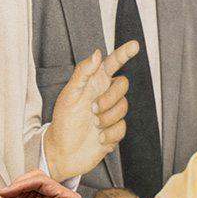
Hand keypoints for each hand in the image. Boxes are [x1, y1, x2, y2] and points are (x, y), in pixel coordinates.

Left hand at [44, 42, 135, 180]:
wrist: (62, 152)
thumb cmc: (63, 121)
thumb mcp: (69, 95)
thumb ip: (83, 73)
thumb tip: (97, 54)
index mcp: (94, 83)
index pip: (112, 63)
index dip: (124, 53)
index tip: (134, 45)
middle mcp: (105, 95)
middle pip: (122, 85)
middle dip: (110, 98)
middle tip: (92, 109)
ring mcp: (111, 113)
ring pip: (124, 108)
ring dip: (107, 118)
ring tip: (93, 125)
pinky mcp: (115, 130)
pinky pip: (122, 128)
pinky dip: (110, 133)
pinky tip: (98, 138)